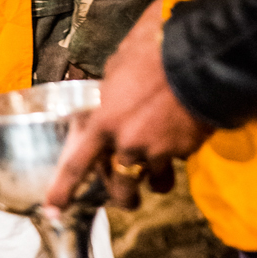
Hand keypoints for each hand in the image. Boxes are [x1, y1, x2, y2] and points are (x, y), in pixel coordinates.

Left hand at [46, 0, 213, 209]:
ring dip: (158, 182)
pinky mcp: (187, 148)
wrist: (203, 51)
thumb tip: (112, 91)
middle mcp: (129, 143)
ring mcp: (159, 150)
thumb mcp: (121, 62)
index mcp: (105, 122)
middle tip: (127, 198)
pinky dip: (181, 150)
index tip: (52, 211)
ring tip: (161, 179)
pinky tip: (187, 132)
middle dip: (124, 197)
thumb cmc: (156, 46)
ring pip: (156, 181)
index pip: (77, 164)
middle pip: (121, 187)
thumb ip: (112, 87)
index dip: (63, 190)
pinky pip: (180, 157)